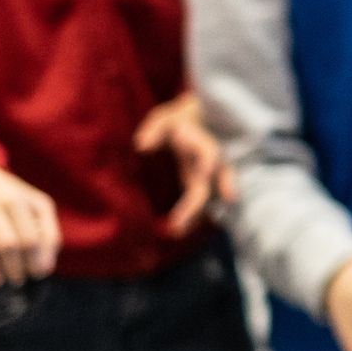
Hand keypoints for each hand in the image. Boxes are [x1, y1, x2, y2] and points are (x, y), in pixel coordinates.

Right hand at [0, 165, 59, 286]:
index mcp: (22, 200)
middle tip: (17, 281)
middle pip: (8, 241)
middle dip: (15, 267)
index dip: (37, 259)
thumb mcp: (36, 206)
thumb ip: (47, 232)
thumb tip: (47, 267)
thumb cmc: (9, 198)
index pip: (32, 237)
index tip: (38, 274)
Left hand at [134, 93, 236, 235]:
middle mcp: (207, 163)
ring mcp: (204, 177)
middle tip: (177, 226)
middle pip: (205, 186)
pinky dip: (191, 218)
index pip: (209, 153)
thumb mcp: (165, 118)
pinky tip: (179, 231)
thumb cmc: (177, 120)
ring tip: (177, 232)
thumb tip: (142, 146)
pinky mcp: (197, 185)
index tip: (207, 172)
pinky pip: (197, 205)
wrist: (196, 122)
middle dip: (194, 206)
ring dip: (192, 217)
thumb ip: (155, 130)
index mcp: (201, 143)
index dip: (209, 162)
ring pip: (204, 200)